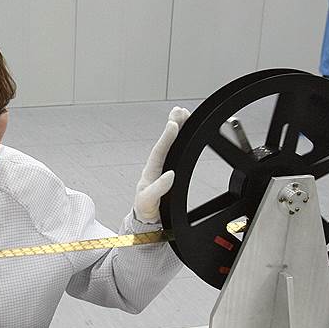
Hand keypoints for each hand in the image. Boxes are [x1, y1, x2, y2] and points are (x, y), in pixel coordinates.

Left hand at [133, 106, 190, 222]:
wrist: (147, 217)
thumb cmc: (146, 208)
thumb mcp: (148, 201)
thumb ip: (157, 189)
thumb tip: (169, 175)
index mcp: (151, 172)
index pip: (160, 151)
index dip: (167, 138)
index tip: (173, 125)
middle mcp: (156, 166)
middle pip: (165, 142)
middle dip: (173, 125)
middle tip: (180, 110)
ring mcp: (163, 166)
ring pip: (170, 143)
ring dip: (176, 127)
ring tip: (182, 112)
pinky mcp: (169, 169)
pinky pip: (174, 150)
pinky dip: (179, 137)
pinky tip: (183, 127)